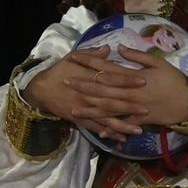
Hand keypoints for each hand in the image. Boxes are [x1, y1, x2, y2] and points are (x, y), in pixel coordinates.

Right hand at [22, 46, 147, 139]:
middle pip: (112, 100)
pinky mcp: (80, 120)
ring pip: (106, 118)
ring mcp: (85, 109)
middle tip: (147, 108)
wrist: (40, 90)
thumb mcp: (72, 58)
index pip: (111, 78)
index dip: (127, 80)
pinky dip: (108, 133)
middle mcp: (88, 95)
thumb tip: (109, 49)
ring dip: (123, 124)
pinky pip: (96, 128)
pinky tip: (121, 138)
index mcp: (88, 78)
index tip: (143, 80)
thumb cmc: (59, 71)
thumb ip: (92, 54)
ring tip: (139, 129)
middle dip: (130, 105)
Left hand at [66, 46, 187, 126]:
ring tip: (74, 108)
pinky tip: (100, 132)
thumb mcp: (158, 63)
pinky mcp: (141, 120)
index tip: (75, 60)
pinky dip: (113, 129)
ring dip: (91, 108)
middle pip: (103, 90)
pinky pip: (124, 125)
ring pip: (109, 109)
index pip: (107, 69)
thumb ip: (137, 56)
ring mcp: (135, 108)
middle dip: (83, 86)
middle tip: (66, 83)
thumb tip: (119, 48)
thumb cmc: (175, 80)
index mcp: (134, 78)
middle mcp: (131, 93)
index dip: (90, 64)